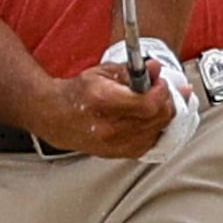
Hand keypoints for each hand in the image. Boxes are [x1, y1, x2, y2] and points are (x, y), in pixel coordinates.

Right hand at [29, 64, 178, 158]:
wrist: (56, 117)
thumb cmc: (76, 94)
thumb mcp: (102, 72)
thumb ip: (132, 71)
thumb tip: (155, 68)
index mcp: (104, 101)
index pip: (149, 103)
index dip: (161, 91)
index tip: (159, 82)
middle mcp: (111, 127)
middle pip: (158, 117)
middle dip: (165, 100)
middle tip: (159, 90)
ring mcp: (116, 144)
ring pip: (158, 130)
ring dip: (162, 115)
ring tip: (152, 103)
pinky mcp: (120, 154)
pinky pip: (152, 142)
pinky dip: (154, 129)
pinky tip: (146, 119)